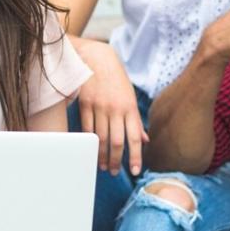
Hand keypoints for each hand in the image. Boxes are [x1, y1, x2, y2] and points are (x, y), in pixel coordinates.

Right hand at [74, 41, 147, 175]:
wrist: (96, 58)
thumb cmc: (116, 79)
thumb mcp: (130, 97)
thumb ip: (136, 120)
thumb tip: (144, 140)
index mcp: (129, 107)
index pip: (134, 138)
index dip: (135, 157)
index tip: (134, 171)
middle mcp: (115, 109)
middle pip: (116, 142)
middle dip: (116, 161)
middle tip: (114, 172)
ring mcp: (99, 107)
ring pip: (100, 138)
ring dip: (101, 155)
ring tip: (102, 166)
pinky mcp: (85, 104)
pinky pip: (87, 128)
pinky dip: (88, 142)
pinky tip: (89, 151)